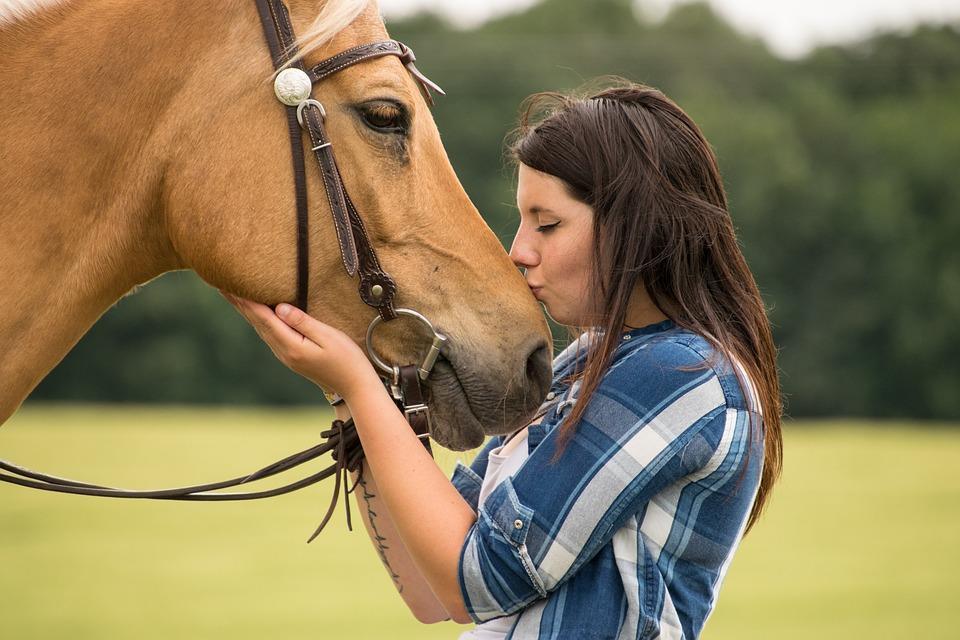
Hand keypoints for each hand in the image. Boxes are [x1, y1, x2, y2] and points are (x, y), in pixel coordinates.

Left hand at [222, 293, 380, 400]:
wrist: (354, 386)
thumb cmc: (347, 359)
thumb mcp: (328, 337)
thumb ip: (302, 322)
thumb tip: (278, 308)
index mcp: (291, 346)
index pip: (263, 318)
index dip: (245, 300)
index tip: (228, 285)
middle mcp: (283, 352)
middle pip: (256, 323)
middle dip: (238, 303)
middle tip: (220, 285)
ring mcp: (286, 355)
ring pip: (260, 328)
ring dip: (246, 311)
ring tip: (232, 295)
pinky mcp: (292, 355)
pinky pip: (269, 333)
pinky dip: (258, 319)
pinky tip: (255, 313)